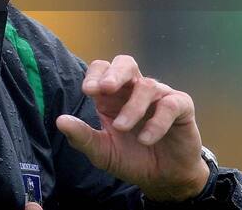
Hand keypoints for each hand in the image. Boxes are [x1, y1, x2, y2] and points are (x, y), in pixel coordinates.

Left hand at [55, 55, 209, 202]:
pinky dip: (157, 121)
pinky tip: (145, 139)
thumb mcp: (103, 152)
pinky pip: (170, 104)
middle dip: (115, 73)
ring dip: (132, 107)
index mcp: (113, 96)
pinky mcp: (181, 107)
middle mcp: (135, 90)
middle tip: (104, 88)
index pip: (102, 69)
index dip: (94, 75)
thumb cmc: (131, 159)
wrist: (164, 179)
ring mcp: (159, 96)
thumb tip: (60, 121)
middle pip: (126, 63)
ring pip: (147, 85)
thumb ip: (82, 137)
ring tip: (121, 128)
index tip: (88, 91)